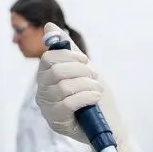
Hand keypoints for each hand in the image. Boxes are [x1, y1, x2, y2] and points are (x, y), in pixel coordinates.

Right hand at [35, 23, 130, 151]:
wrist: (110, 125)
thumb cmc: (96, 97)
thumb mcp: (85, 69)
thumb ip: (68, 50)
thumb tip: (50, 26)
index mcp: (47, 77)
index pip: (47, 58)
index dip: (68, 56)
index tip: (85, 60)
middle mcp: (42, 92)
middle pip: (54, 71)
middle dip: (80, 71)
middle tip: (94, 77)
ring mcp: (47, 108)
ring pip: (62, 86)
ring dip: (87, 85)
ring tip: (97, 90)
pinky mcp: (55, 122)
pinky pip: (67, 103)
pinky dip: (86, 97)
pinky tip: (95, 99)